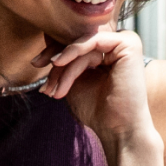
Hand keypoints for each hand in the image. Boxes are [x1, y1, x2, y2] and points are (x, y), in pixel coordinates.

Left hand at [32, 28, 153, 150]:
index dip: (54, 50)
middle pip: (78, 41)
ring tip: (53, 87)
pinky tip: (58, 63)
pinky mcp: (129, 44)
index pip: (77, 43)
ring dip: (63, 65)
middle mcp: (118, 44)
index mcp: (108, 52)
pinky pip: (93, 41)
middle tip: (37, 67)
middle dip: (54, 57)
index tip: (35, 63)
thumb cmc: (97, 111)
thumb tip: (47, 35)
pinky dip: (73, 52)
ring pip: (83, 44)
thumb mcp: (72, 81)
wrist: (117, 130)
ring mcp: (126, 41)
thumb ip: (64, 61)